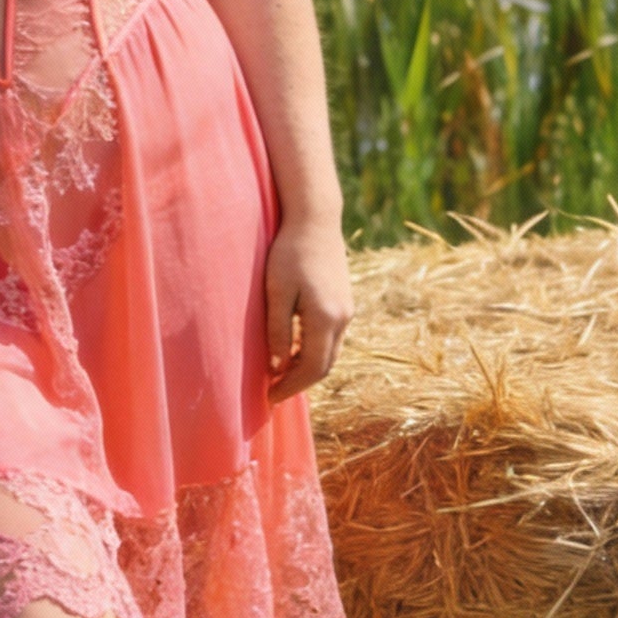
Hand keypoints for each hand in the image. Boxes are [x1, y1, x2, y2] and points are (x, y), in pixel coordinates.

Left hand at [263, 216, 350, 401]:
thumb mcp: (276, 292)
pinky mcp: (345, 301)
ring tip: (280, 374)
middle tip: (273, 391)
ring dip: (307, 368)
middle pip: (325, 366)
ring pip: (330, 353)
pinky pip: (332, 338)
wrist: (316, 220)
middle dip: (299, 383)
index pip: (312, 369)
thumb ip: (278, 331)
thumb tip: (278, 367)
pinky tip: (294, 349)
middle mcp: (343, 318)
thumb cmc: (289, 252)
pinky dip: (314, 351)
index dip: (291, 388)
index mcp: (326, 319)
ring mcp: (347, 310)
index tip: (269, 398)